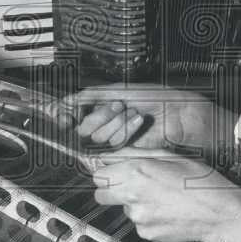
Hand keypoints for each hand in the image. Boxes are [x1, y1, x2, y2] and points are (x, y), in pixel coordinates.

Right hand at [56, 83, 220, 153]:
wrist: (176, 112)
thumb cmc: (153, 97)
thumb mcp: (117, 90)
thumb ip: (88, 96)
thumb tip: (65, 101)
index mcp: (98, 107)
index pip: (71, 115)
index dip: (65, 116)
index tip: (64, 117)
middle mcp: (103, 125)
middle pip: (82, 129)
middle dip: (99, 116)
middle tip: (117, 106)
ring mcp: (113, 139)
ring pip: (97, 138)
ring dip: (115, 122)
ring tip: (131, 112)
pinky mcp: (124, 151)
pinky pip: (113, 144)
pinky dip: (125, 130)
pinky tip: (137, 120)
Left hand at [91, 155, 240, 241]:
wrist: (219, 213)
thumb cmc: (200, 181)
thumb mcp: (170, 156)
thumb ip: (136, 154)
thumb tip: (112, 156)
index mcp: (136, 173)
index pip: (98, 175)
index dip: (106, 172)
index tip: (114, 171)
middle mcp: (133, 197)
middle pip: (101, 195)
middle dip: (110, 188)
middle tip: (131, 184)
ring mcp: (138, 218)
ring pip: (123, 208)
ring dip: (134, 202)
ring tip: (161, 196)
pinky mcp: (146, 233)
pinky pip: (138, 222)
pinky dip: (147, 216)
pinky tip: (166, 210)